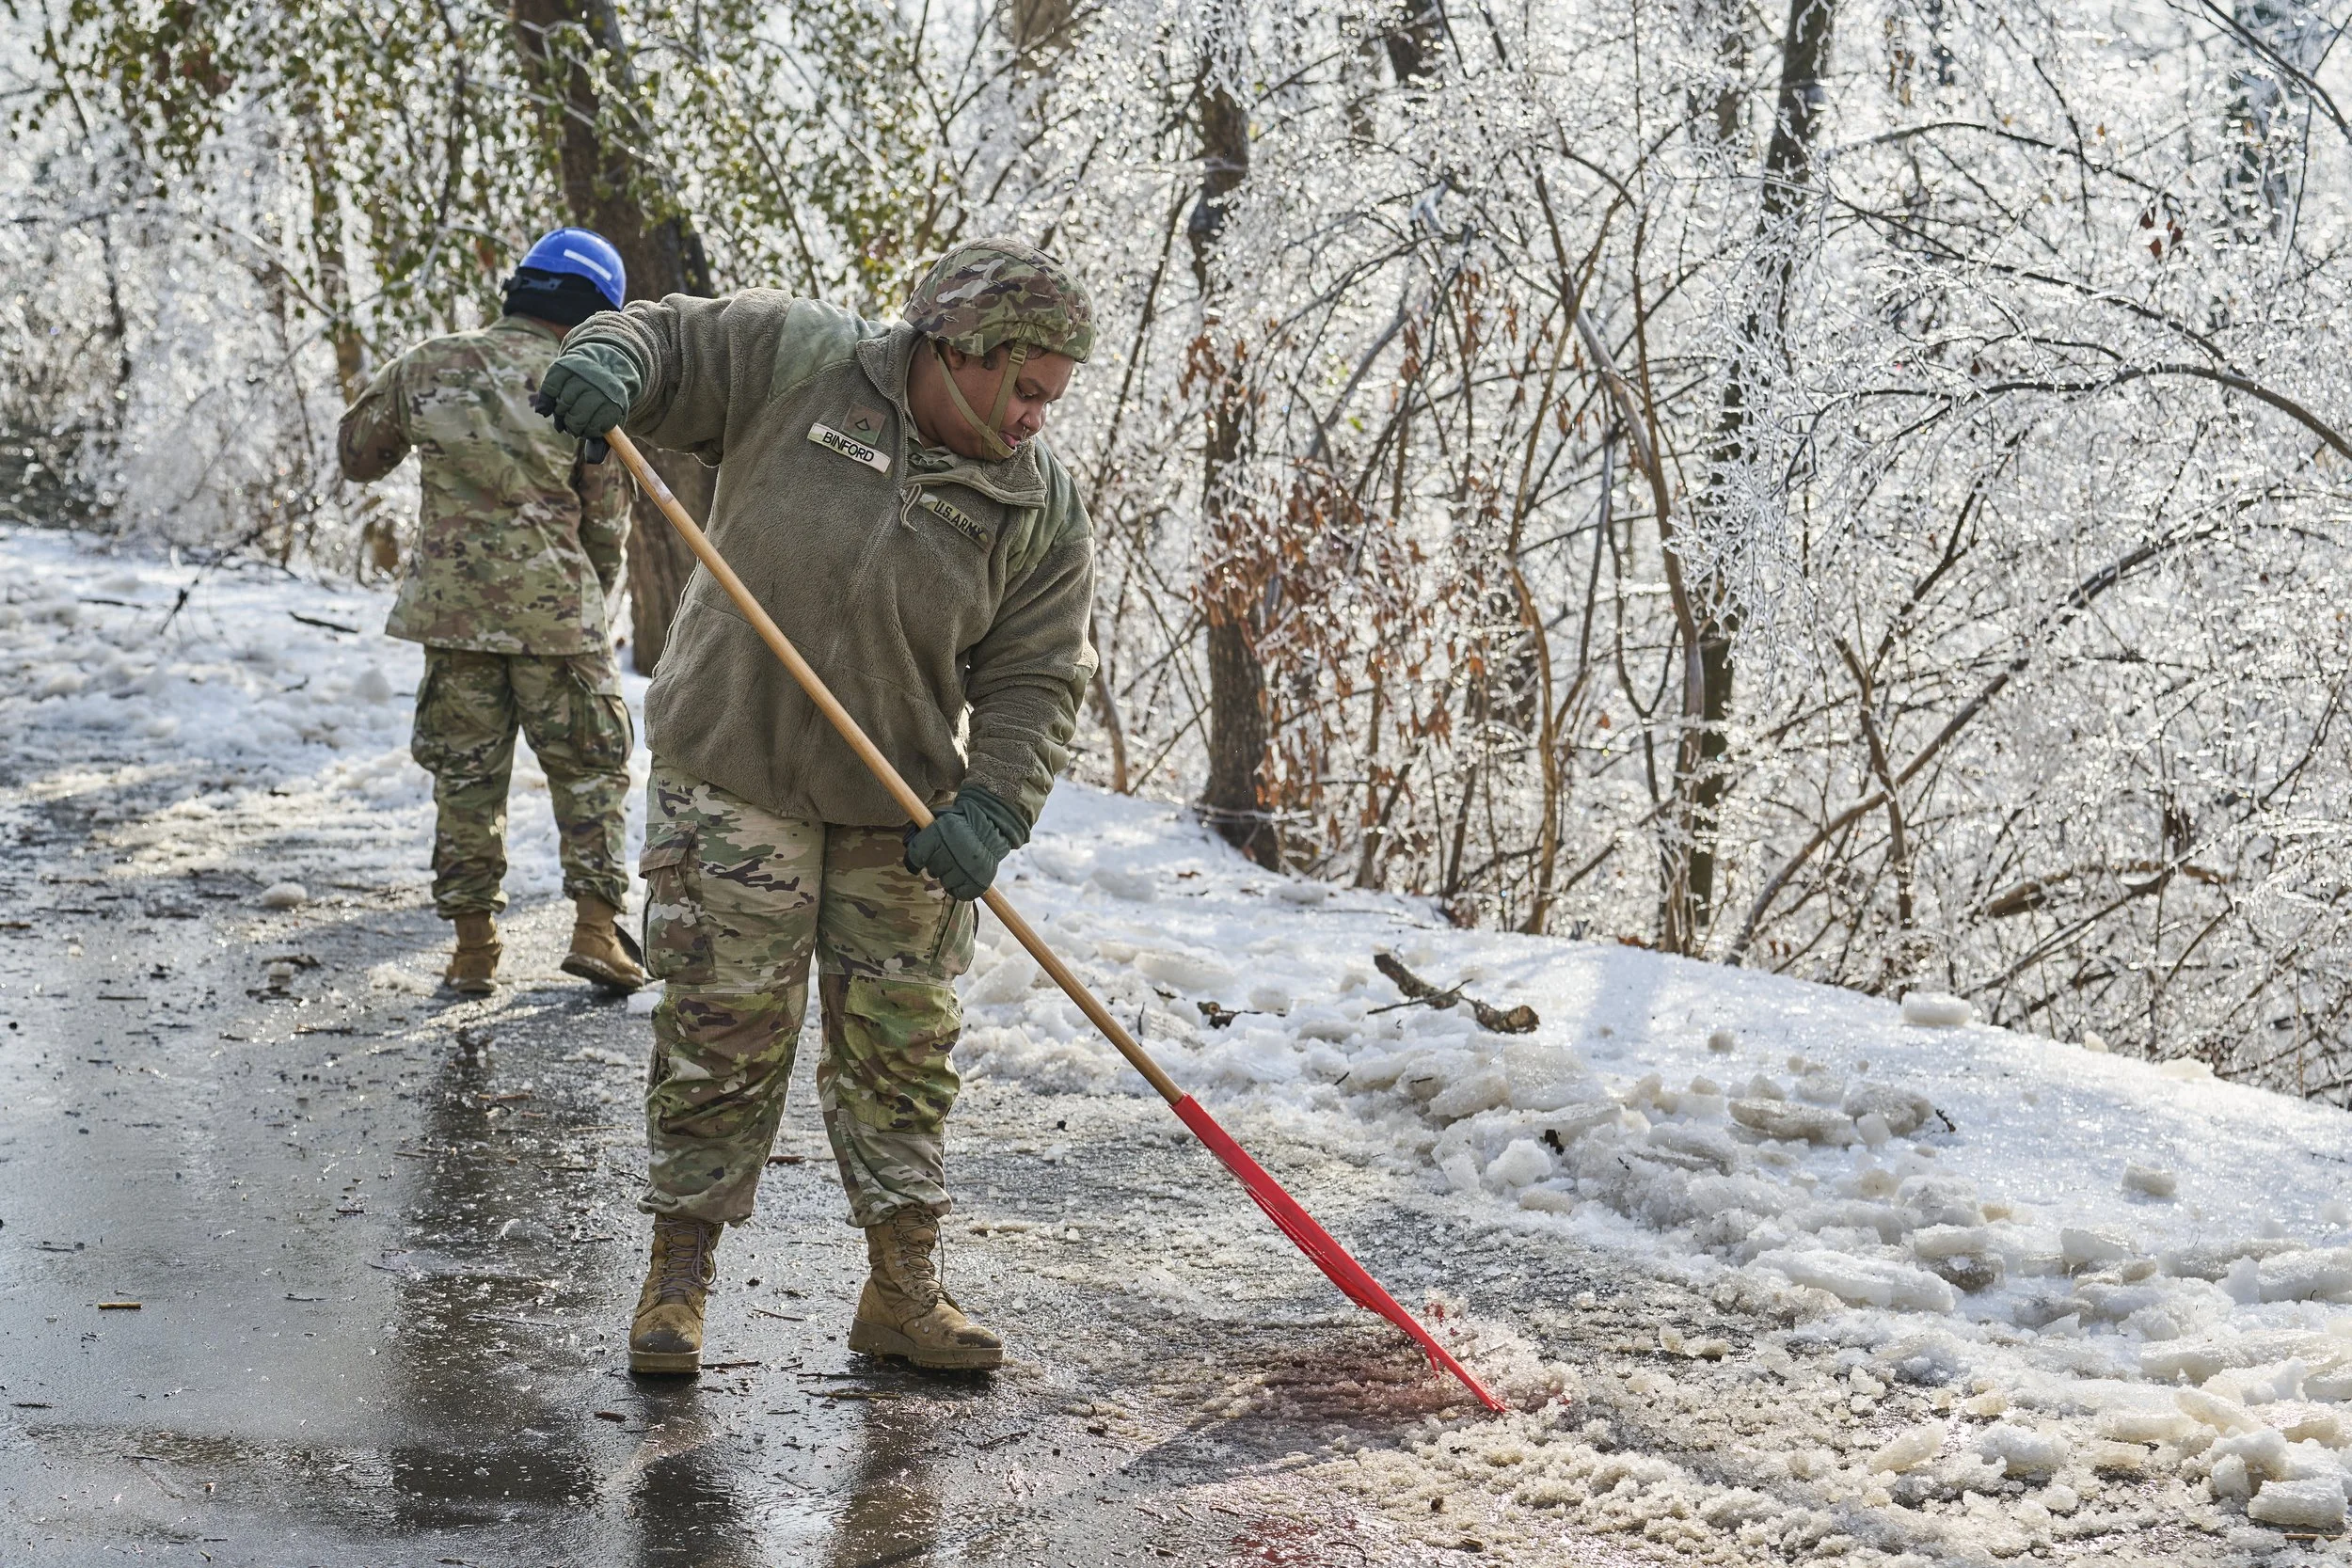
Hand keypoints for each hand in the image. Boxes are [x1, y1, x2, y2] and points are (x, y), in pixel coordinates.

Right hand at [534, 341, 639, 439]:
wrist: (602, 366)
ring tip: (563, 414)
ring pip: (562, 404)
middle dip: (571, 426)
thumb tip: (592, 460)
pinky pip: (549, 388)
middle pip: (576, 416)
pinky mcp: (563, 367)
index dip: (586, 433)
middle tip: (571, 426)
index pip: (594, 427)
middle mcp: (598, 386)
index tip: (585, 430)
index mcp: (614, 402)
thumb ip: (599, 441)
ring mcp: (580, 374)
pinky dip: (546, 401)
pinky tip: (546, 409)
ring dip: (559, 414)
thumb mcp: (607, 419)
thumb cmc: (605, 400)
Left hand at [903, 788, 1029, 901]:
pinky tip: (963, 877)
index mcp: (939, 834)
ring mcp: (967, 868)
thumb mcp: (937, 818)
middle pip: (930, 871)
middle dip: (935, 865)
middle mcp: (953, 852)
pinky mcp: (979, 881)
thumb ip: (920, 832)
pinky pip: (961, 894)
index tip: (916, 863)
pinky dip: (960, 889)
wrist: (992, 823)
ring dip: (948, 876)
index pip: (915, 857)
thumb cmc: (960, 821)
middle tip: (945, 856)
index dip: (913, 862)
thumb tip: (907, 846)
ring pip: (945, 883)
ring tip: (957, 864)